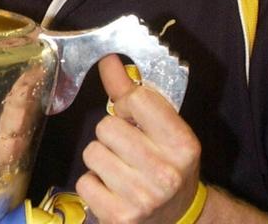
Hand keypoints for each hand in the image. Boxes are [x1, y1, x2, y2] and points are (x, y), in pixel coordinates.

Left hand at [76, 56, 200, 223]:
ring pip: (92, 152)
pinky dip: (93, 184)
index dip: (127, 104)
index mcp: (182, 144)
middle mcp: (165, 173)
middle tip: (126, 147)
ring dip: (100, 158)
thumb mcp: (163, 130)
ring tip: (119, 168)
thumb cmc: (168, 166)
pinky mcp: (120, 217)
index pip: (138, 99)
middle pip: (106, 127)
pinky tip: (111, 188)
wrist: (177, 218)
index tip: (131, 116)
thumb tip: (108, 60)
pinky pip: (84, 182)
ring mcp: (142, 198)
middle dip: (111, 134)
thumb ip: (133, 93)